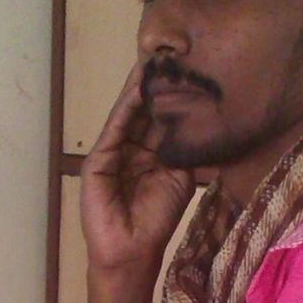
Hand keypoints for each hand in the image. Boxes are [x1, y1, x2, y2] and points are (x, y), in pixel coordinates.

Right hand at [80, 62, 195, 271]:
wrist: (132, 250)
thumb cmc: (156, 219)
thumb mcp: (180, 178)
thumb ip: (185, 151)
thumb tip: (203, 121)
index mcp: (152, 153)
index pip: (163, 117)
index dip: (174, 94)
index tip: (190, 68)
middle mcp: (132, 146)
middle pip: (146, 109)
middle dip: (158, 83)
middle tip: (173, 52)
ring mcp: (113, 150)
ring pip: (129, 112)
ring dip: (141, 86)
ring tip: (155, 59)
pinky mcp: (99, 158)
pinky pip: (116, 126)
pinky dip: (127, 105)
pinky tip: (138, 85)